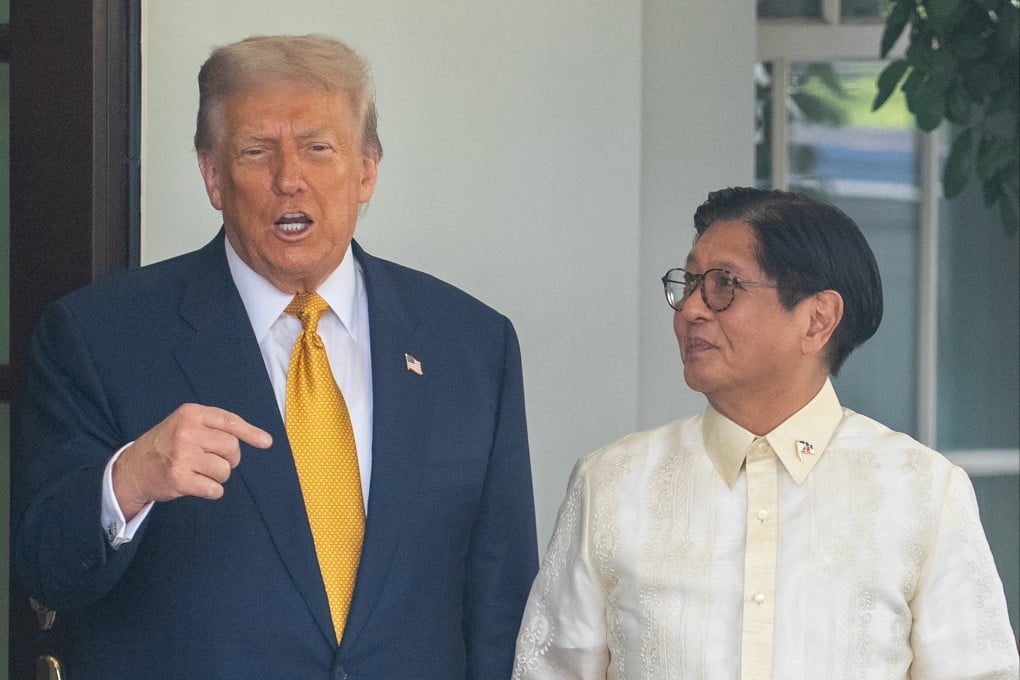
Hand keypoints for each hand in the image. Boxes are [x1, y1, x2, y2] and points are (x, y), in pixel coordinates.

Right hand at [112, 403, 272, 519]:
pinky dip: (212, 490)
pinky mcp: (179, 478)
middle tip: (216, 461)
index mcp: (191, 414)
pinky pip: (214, 489)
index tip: (266, 442)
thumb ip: (215, 426)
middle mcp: (187, 432)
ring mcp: (182, 455)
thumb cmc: (167, 444)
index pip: (230, 421)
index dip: (251, 433)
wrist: (133, 467)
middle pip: (231, 448)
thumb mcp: (186, 423)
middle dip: (231, 459)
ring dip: (219, 476)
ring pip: (224, 470)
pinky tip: (198, 485)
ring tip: (202, 472)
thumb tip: (261, 438)